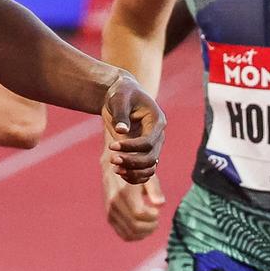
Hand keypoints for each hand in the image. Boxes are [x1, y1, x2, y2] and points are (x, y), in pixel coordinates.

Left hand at [101, 71, 161, 186]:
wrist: (121, 96)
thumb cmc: (121, 94)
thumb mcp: (119, 99)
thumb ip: (121, 114)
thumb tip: (121, 131)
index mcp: (157, 121)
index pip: (148, 142)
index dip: (131, 148)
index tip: (112, 146)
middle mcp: (158, 136)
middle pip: (151, 158)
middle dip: (132, 162)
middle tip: (112, 160)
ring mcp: (153, 146)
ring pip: (150, 168)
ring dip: (133, 173)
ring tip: (115, 169)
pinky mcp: (144, 153)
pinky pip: (145, 171)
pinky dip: (134, 176)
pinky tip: (119, 172)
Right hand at [104, 172, 162, 241]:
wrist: (114, 169)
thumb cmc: (135, 172)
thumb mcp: (147, 175)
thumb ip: (155, 189)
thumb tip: (160, 204)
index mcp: (123, 192)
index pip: (139, 213)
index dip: (152, 216)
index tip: (157, 211)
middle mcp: (114, 204)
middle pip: (135, 225)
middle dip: (150, 226)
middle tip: (157, 219)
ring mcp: (110, 212)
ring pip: (129, 233)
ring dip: (145, 233)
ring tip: (152, 224)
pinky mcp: (110, 218)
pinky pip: (123, 235)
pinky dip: (136, 236)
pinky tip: (144, 229)